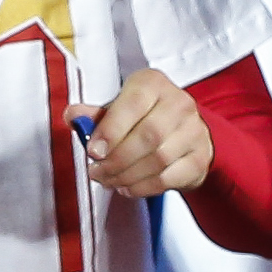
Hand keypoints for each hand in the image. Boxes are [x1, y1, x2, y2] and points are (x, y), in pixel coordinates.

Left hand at [81, 68, 211, 198]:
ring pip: (158, 160)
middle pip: (148, 136)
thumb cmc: (147, 117)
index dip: (111, 130)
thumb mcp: (120, 108)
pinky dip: (142, 187)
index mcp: (153, 84)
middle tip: (97, 171)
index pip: (133, 104)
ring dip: (127, 176)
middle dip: (117, 159)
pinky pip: (168, 178)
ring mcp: (193, 131)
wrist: (185, 133)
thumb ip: (96, 115)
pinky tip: (127, 186)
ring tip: (109, 180)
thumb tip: (72, 116)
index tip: (94, 151)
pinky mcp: (198, 158)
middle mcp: (178, 103)